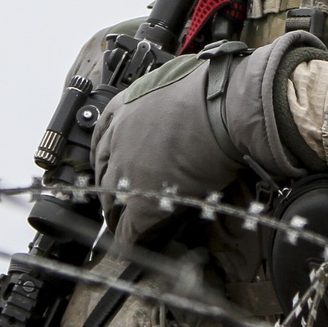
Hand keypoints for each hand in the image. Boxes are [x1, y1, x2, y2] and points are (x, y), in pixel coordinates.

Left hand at [93, 31, 327, 243]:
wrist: (225, 109)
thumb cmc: (214, 91)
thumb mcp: (177, 83)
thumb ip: (166, 99)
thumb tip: (179, 103)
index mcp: (125, 106)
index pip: (102, 136)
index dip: (108, 154)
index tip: (110, 164)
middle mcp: (118, 137)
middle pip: (103, 169)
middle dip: (111, 184)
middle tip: (118, 194)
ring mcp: (126, 170)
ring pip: (111, 200)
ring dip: (118, 211)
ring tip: (124, 222)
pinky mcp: (141, 200)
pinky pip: (129, 228)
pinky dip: (132, 237)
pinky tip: (136, 242)